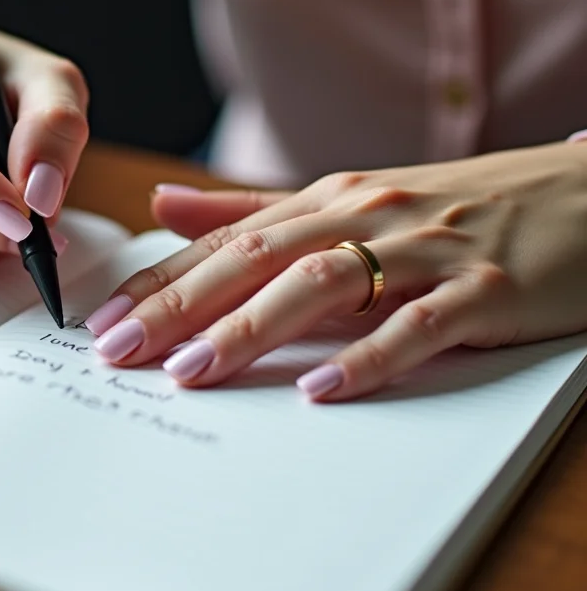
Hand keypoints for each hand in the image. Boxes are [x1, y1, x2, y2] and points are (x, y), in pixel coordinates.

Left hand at [85, 142, 586, 401]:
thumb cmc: (461, 206)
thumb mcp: (352, 198)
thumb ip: (253, 208)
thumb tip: (161, 206)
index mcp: (329, 200)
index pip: (226, 242)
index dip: (161, 283)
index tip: (103, 323)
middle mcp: (367, 216)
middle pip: (256, 260)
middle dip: (180, 306)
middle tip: (118, 352)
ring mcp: (428, 252)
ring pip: (322, 286)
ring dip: (250, 329)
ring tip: (190, 371)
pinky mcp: (487, 288)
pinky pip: (420, 326)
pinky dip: (368, 357)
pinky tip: (321, 391)